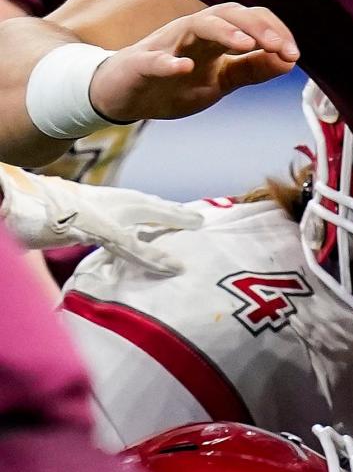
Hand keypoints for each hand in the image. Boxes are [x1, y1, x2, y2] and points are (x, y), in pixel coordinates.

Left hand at [0, 164, 201, 274]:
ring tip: (168, 226)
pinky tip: (127, 236)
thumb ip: (142, 252)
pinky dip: (134, 229)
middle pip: (154, 209)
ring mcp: (105, 209)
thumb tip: (177, 268)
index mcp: (132, 204)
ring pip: (138, 213)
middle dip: (175, 215)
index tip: (205, 224)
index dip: (185, 221)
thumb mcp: (111, 235)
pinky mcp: (90, 218)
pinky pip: (122, 224)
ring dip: (155, 219)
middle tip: (196, 220)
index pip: (166, 214)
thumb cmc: (70, 217)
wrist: (27, 206)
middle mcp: (122, 204)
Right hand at [88, 3, 298, 123]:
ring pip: (196, 25)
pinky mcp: (141, 64)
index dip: (274, 31)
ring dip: (223, 32)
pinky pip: (155, 59)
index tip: (294, 55)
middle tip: (279, 47)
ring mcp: (166, 46)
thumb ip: (251, 69)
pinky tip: (183, 67)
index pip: (249, 20)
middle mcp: (193, 33)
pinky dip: (169, 62)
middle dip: (256, 27)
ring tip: (245, 45)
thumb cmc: (174, 84)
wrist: (124, 96)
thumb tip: (289, 61)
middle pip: (227, 13)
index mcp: (215, 37)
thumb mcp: (220, 81)